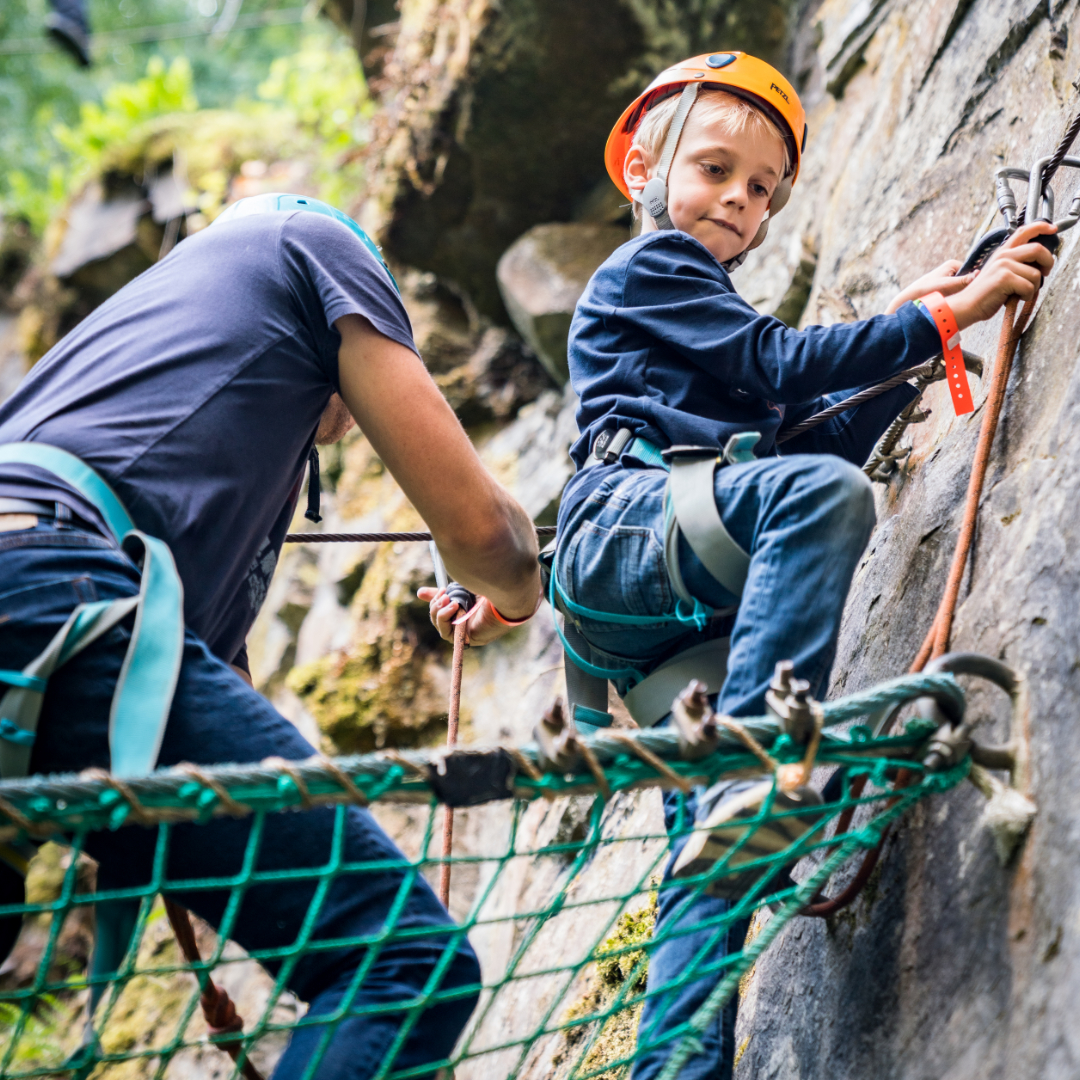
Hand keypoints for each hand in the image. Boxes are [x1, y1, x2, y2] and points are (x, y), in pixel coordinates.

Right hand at [418, 586, 534, 645]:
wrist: (509, 600)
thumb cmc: (491, 593)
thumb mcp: (463, 591)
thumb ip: (443, 594)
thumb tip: (419, 593)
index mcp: (464, 611)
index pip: (441, 610)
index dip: (433, 603)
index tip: (423, 593)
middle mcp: (464, 623)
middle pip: (438, 619)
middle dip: (436, 606)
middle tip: (443, 594)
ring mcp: (465, 633)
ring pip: (440, 626)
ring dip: (440, 612)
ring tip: (450, 600)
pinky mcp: (466, 639)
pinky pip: (447, 633)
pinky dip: (446, 620)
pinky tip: (453, 608)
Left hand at [885, 260, 972, 314]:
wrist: (910, 298)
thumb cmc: (926, 290)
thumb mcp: (946, 285)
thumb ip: (963, 281)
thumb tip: (979, 274)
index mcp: (953, 264)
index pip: (972, 272)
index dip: (974, 282)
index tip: (973, 291)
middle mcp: (952, 269)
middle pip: (968, 280)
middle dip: (967, 288)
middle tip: (963, 297)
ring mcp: (949, 278)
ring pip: (962, 287)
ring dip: (962, 294)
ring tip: (956, 300)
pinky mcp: (946, 287)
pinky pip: (956, 292)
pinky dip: (956, 297)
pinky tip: (954, 302)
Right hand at [946, 221, 1055, 328]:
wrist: (967, 306)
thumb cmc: (984, 294)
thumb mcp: (1000, 273)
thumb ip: (1016, 265)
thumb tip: (1040, 265)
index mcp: (1002, 252)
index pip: (1023, 231)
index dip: (1041, 227)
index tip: (1052, 229)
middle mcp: (1003, 255)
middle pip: (1037, 249)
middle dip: (1048, 262)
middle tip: (1045, 272)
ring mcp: (1003, 265)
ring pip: (1036, 274)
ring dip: (1033, 287)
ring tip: (1021, 293)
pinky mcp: (1004, 278)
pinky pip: (1029, 286)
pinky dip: (1026, 296)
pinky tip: (1016, 298)